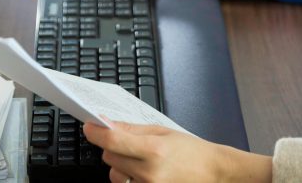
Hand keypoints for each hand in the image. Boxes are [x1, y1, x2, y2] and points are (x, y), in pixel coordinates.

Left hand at [82, 120, 271, 182]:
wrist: (213, 172)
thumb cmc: (192, 151)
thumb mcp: (163, 132)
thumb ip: (133, 129)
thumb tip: (109, 123)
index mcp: (153, 149)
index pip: (113, 140)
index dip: (96, 132)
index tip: (89, 127)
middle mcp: (149, 172)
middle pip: (110, 157)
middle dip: (112, 147)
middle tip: (125, 142)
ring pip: (114, 174)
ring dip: (119, 165)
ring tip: (137, 160)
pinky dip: (127, 178)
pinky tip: (139, 172)